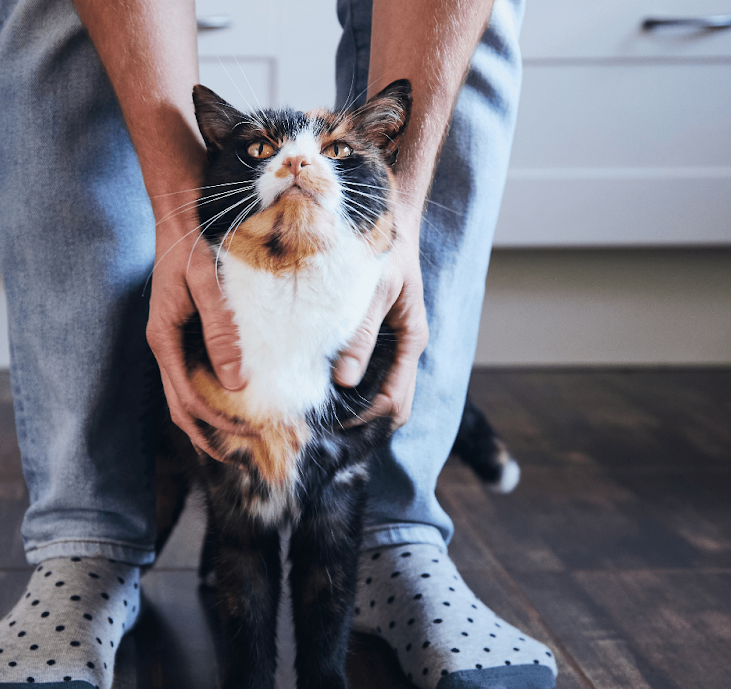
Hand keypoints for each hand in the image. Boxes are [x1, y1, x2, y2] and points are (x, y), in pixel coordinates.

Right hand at [146, 212, 249, 460]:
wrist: (177, 223)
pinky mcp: (183, 339)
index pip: (187, 398)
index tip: (250, 432)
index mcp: (164, 340)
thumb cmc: (191, 248)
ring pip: (185, 398)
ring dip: (210, 422)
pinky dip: (212, 399)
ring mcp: (172, 345)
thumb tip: (235, 381)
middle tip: (248, 451)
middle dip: (212, 435)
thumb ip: (220, 330)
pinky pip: (194, 379)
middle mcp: (164, 349)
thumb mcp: (207, 284)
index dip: (217, 421)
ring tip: (242, 439)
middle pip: (181, 409)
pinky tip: (235, 405)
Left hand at [331, 226, 428, 428]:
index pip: (396, 400)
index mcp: (412, 339)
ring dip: (355, 407)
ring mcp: (393, 345)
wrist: (389, 217)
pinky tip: (321, 387)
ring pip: (380, 392)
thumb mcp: (373, 288)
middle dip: (362, 422)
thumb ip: (361, 332)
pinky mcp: (378, 337)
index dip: (366, 418)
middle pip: (392, 405)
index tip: (332, 421)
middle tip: (322, 428)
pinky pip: (368, 374)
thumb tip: (345, 379)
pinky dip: (349, 387)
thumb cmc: (384, 248)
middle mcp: (405, 348)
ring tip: (318, 413)